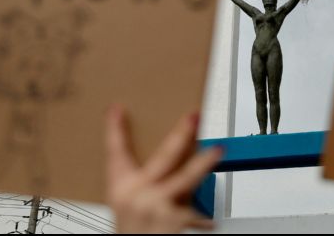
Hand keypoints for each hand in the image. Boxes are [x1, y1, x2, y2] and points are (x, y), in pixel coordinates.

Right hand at [105, 105, 222, 233]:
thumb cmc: (133, 228)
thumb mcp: (129, 201)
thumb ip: (147, 177)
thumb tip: (179, 148)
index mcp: (121, 188)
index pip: (116, 152)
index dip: (115, 129)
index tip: (117, 109)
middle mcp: (137, 196)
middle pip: (163, 158)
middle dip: (180, 135)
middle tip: (192, 118)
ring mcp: (155, 209)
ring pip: (185, 180)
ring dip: (203, 163)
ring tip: (218, 150)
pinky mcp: (173, 224)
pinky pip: (195, 216)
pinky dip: (204, 220)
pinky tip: (211, 221)